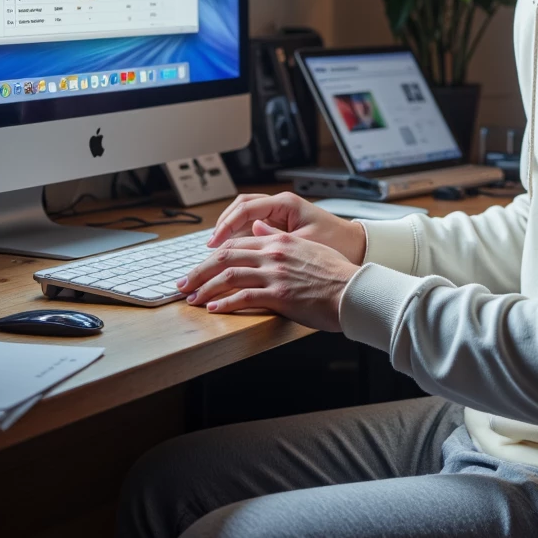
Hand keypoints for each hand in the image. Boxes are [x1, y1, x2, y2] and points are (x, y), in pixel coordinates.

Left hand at [176, 222, 358, 329]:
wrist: (355, 291)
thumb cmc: (337, 274)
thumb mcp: (307, 246)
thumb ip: (279, 236)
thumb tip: (259, 228)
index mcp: (279, 241)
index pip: (236, 243)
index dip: (214, 255)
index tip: (201, 266)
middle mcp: (273, 254)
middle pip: (224, 258)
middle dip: (199, 271)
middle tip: (183, 283)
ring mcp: (275, 274)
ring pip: (229, 277)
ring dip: (205, 288)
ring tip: (192, 298)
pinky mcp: (279, 296)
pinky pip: (244, 298)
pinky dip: (225, 304)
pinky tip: (214, 309)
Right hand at [207, 191, 365, 264]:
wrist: (356, 246)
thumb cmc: (337, 244)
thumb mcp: (306, 244)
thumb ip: (277, 240)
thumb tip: (248, 236)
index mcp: (286, 204)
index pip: (246, 208)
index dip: (226, 226)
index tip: (214, 244)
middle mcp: (280, 205)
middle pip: (240, 207)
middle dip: (222, 225)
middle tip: (209, 247)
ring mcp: (279, 214)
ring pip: (244, 215)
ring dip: (229, 230)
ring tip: (216, 250)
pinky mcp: (280, 225)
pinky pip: (253, 226)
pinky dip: (240, 236)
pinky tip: (233, 251)